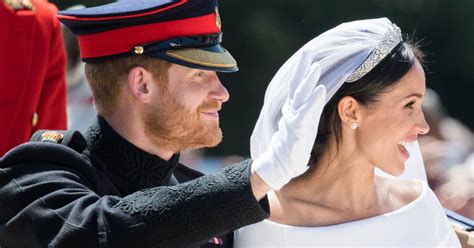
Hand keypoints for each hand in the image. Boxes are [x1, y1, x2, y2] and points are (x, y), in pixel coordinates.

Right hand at [252, 62, 326, 189]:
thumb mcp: (302, 125)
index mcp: (293, 109)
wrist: (281, 164)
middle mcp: (292, 110)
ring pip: (301, 95)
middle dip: (302, 67)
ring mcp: (294, 118)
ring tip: (317, 66)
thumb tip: (317, 101)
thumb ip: (307, 112)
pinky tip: (321, 89)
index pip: (297, 86)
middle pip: (296, 84)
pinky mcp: (298, 128)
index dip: (301, 71)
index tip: (308, 56)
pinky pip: (306, 111)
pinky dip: (313, 99)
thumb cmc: (293, 146)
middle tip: (307, 51)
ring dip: (309, 79)